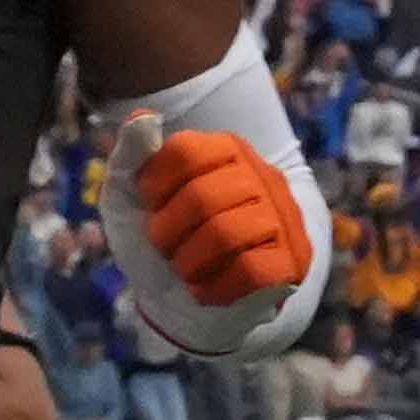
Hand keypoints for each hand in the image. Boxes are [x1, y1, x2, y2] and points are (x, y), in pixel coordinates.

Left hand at [133, 118, 317, 311]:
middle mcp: (263, 175)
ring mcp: (284, 218)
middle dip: (167, 233)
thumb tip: (143, 116)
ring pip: (227, 233)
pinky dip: (215, 288)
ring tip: (187, 267)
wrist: (177, 303)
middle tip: (167, 247)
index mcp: (227, 149)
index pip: (185, 152)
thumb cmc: (159, 238)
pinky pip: (251, 271)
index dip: (155, 189)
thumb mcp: (128, 196)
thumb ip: (131, 155)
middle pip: (202, 196)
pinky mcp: (292, 262)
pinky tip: (208, 288)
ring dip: (189, 262)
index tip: (154, 208)